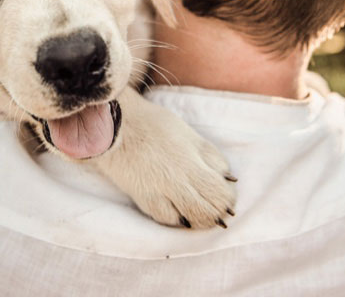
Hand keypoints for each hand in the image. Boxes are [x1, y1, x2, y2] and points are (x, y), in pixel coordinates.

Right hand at [93, 86, 236, 228]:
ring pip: (191, 218)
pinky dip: (177, 218)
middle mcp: (179, 179)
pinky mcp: (144, 198)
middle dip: (218, 211)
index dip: (228, 197)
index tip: (226, 194)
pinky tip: (180, 214)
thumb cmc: (153, 124)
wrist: (115, 125)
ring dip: (201, 219)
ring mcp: (161, 191)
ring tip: (201, 213)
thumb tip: (228, 178)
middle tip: (218, 209)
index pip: (221, 191)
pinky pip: (167, 218)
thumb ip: (209, 156)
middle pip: (210, 209)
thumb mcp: (188, 133)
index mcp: (192, 160)